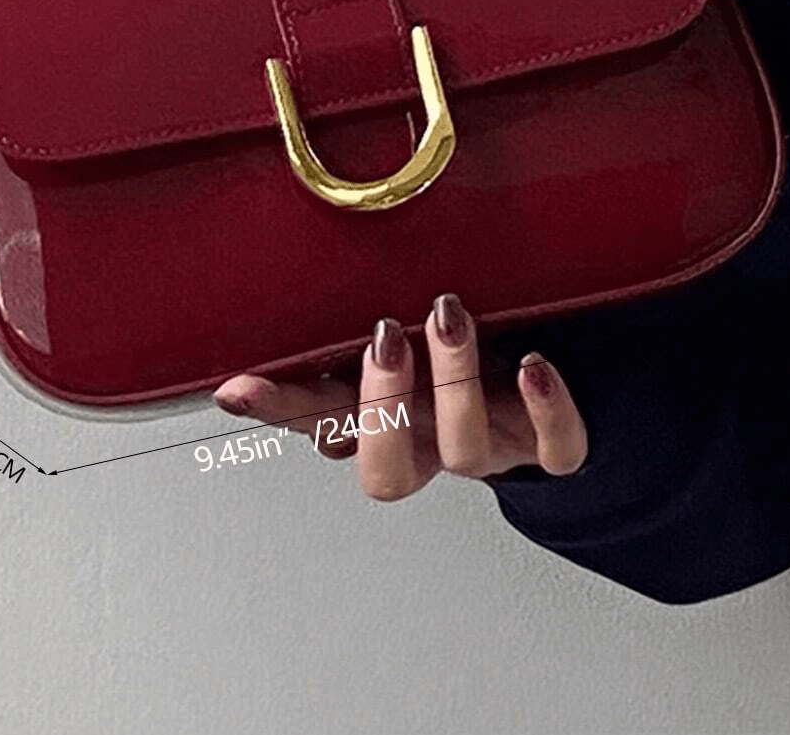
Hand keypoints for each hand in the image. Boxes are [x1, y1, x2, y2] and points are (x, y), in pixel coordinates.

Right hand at [213, 294, 587, 498]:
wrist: (543, 401)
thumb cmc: (454, 374)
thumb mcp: (390, 363)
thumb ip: (324, 364)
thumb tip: (233, 370)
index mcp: (385, 425)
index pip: (320, 427)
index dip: (283, 413)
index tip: (241, 385)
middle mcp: (430, 445)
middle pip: (392, 472)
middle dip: (383, 406)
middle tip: (383, 337)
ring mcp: (491, 449)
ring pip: (467, 452)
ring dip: (455, 381)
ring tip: (447, 317)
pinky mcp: (550, 448)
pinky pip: (556, 450)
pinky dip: (546, 411)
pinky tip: (532, 366)